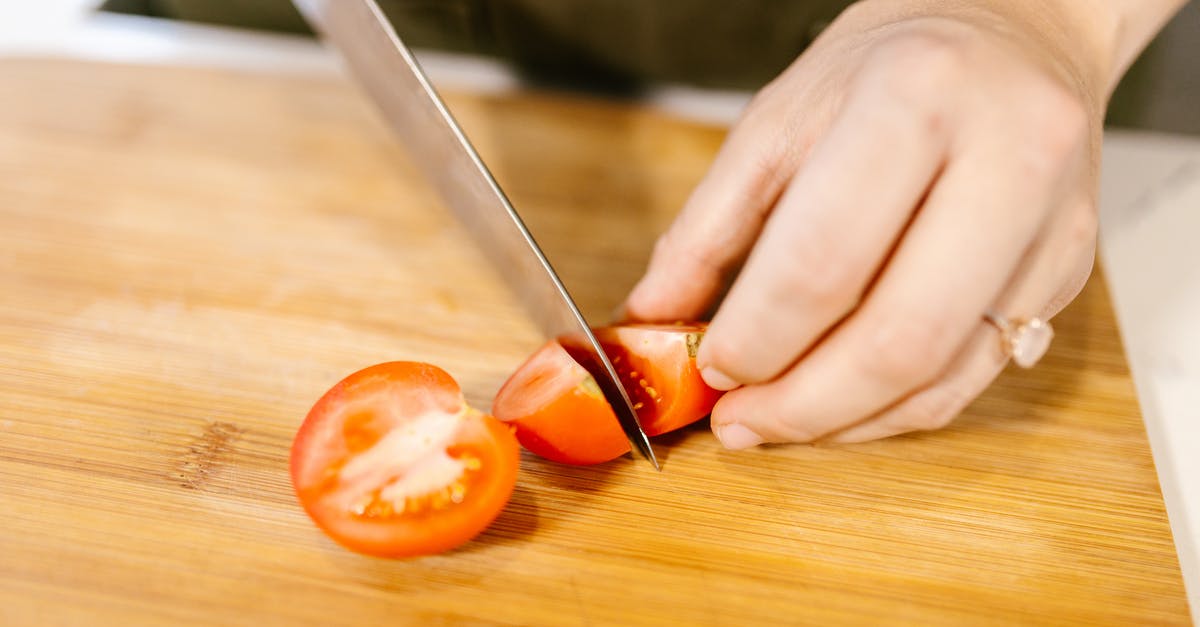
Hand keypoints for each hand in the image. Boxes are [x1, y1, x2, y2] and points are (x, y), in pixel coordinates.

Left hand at [622, 0, 1129, 446]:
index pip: (824, 259)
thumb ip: (710, 226)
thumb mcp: (779, 119)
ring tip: (776, 420)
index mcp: (915, 100)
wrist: (1017, 30)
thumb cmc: (890, 65)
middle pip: (898, 336)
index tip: (711, 367)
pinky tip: (839, 408)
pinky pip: (975, 375)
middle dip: (801, 403)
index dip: (757, 336)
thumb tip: (653, 318)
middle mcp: (1007, 161)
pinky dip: (894, 411)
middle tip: (739, 422)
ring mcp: (1050, 225)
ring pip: (943, 373)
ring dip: (844, 420)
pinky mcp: (1067, 271)